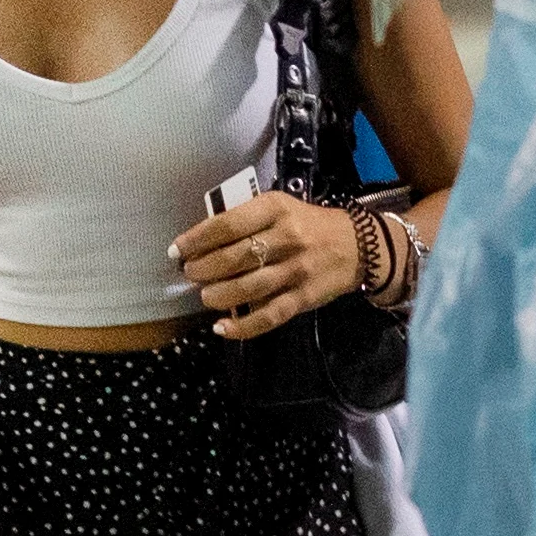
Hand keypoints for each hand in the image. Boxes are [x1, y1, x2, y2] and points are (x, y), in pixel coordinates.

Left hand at [171, 191, 367, 337]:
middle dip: (203, 269)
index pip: (227, 225)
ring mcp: (296, 270)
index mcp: (276, 208)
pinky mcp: (303, 297)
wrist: (357, 246)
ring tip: (206, 296)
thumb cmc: (308, 224)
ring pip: (248, 288)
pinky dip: (242, 326)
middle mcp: (287, 237)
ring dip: (218, 295)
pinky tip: (222, 328)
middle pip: (234, 258)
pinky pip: (268, 315)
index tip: (178, 250)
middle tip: (191, 274)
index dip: (197, 240)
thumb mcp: (279, 208)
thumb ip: (245, 221)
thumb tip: (201, 243)